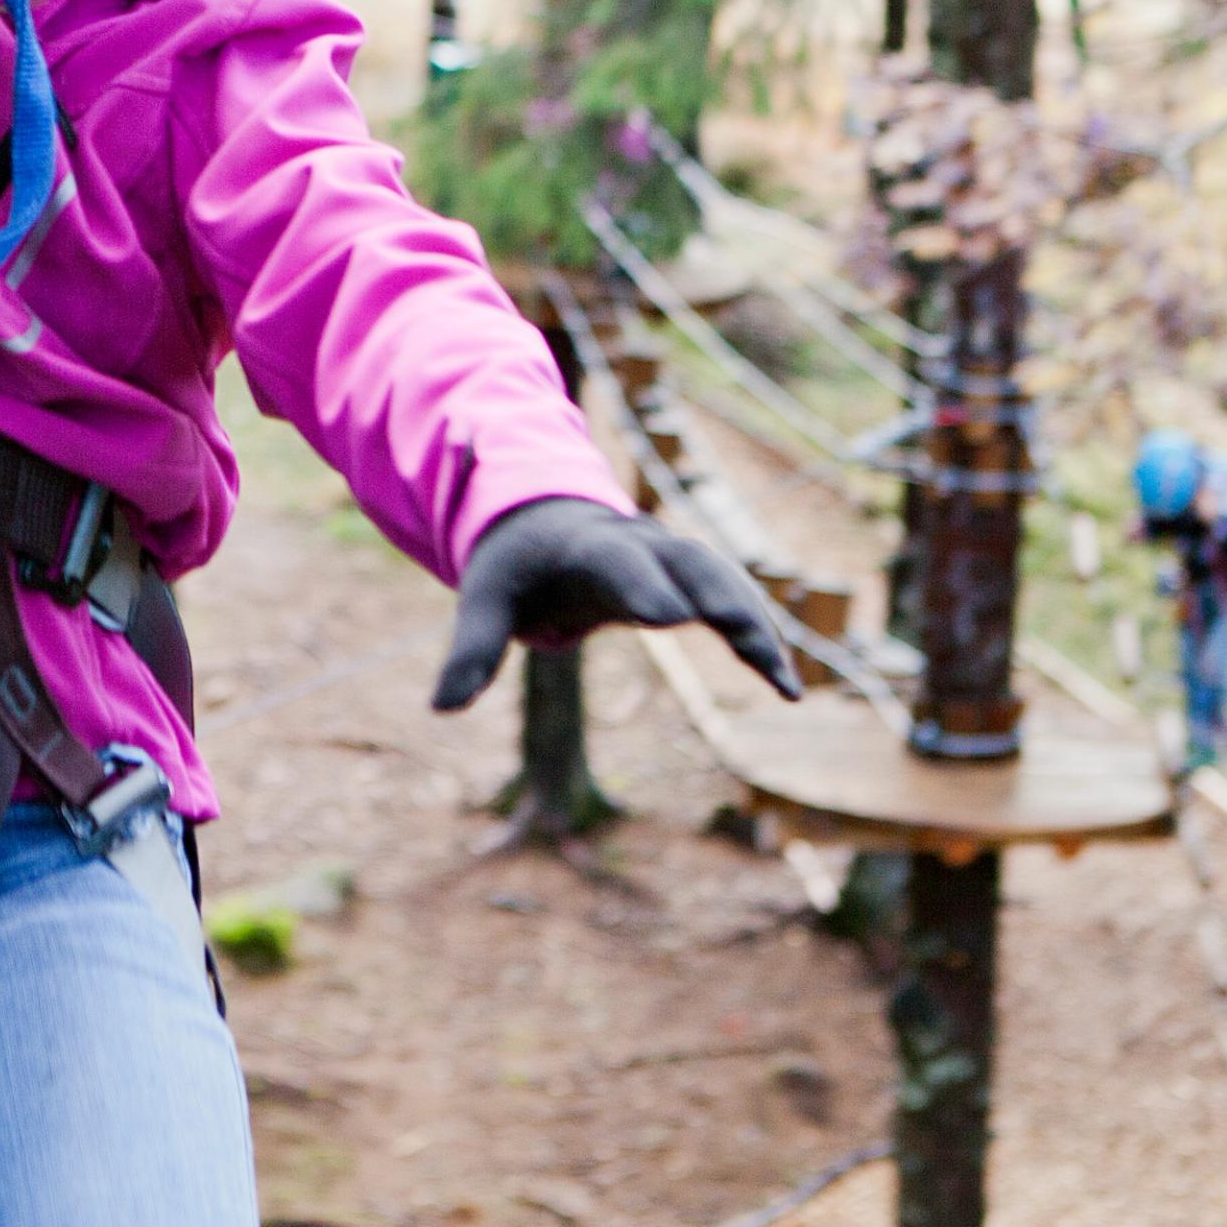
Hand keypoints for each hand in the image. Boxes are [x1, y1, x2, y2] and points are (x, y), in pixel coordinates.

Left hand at [431, 497, 800, 711]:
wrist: (545, 517)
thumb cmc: (516, 566)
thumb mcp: (485, 599)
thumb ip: (471, 649)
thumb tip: (439, 708)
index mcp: (587, 545)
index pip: (620, 564)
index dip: (645, 586)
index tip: (674, 618)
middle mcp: (641, 543)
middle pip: (692, 564)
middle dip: (723, 597)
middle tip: (750, 641)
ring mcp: (672, 557)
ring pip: (726, 582)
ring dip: (756, 626)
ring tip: (784, 684)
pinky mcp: (690, 579)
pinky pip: (736, 602)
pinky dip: (761, 638)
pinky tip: (786, 690)